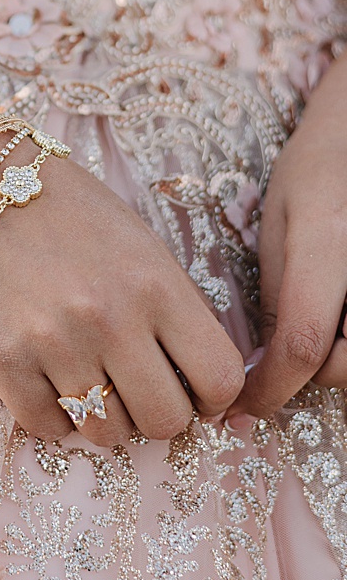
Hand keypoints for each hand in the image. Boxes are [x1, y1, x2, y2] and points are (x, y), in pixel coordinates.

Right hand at [0, 153, 244, 445]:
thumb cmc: (70, 215)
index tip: (193, 391)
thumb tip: (203, 386)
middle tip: (138, 391)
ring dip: (104, 417)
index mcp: (155, 286)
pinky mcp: (1, 358)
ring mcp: (52, 342)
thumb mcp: (143, 248)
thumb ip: (177, 312)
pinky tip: (49, 383)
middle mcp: (109, 319)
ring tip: (90, 383)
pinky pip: (45, 426)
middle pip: (166, 420)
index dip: (213, 397)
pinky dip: (53, 416)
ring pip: (106, 432)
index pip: (220, 380)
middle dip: (159, 414)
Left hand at [230, 71, 346, 418]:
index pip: (304, 343)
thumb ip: (280, 292)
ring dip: (339, 362)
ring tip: (312, 333)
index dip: (271, 387)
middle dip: (308, 372)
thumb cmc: (320, 171)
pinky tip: (339, 324)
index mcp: (329, 244)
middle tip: (274, 361)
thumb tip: (266, 364)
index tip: (241, 407)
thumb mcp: (281, 223)